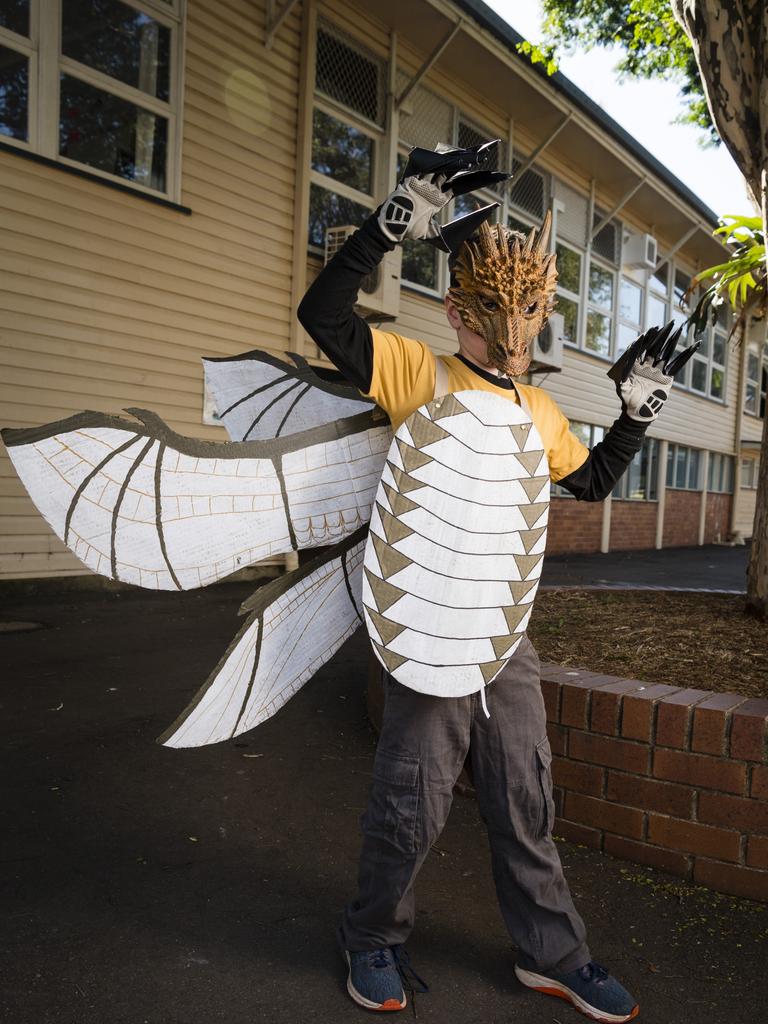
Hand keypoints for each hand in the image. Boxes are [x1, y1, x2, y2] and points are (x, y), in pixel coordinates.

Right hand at [377, 140, 508, 249]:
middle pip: (459, 169)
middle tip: (493, 148)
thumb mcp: (436, 235)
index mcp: (440, 196)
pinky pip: (431, 166)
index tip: (498, 175)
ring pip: (448, 164)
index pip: (465, 184)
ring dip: (464, 158)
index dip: (481, 179)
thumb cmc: (410, 231)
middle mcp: (435, 185)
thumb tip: (468, 238)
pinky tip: (461, 160)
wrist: (393, 228)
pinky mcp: (415, 177)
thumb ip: (451, 234)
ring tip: (482, 153)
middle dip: (476, 158)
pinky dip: (446, 162)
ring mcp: (426, 180)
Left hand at [607, 322, 698, 423]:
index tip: (652, 329)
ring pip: (666, 353)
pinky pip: (677, 365)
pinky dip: (686, 356)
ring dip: (673, 341)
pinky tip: (694, 346)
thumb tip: (625, 367)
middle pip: (655, 346)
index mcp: (636, 364)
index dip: (647, 339)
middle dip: (662, 335)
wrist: (639, 412)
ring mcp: (657, 370)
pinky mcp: (667, 377)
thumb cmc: (628, 400)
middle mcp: (647, 365)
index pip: (642, 348)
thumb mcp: (623, 388)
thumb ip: (624, 376)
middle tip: (670, 323)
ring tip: (679, 329)